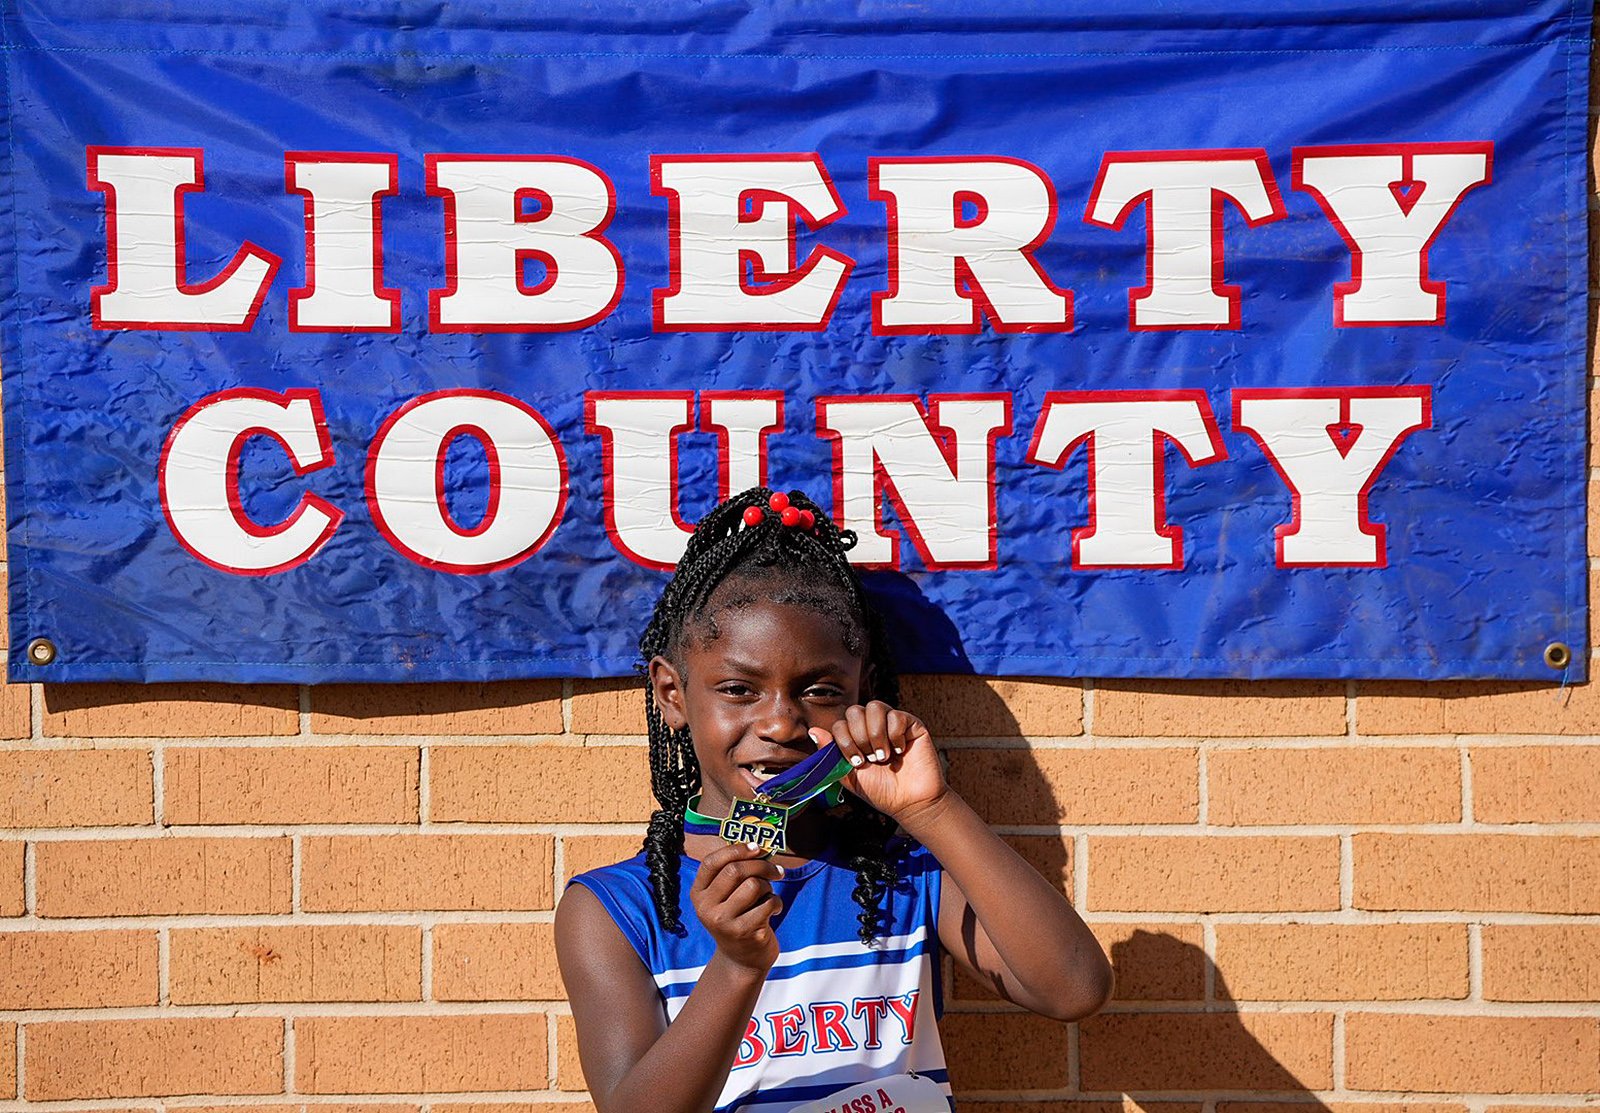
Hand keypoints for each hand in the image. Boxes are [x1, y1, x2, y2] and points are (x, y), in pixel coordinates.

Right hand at [690, 842, 783, 972]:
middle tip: (776, 870)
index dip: (736, 849)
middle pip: (736, 870)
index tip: (757, 848)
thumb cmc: (737, 918)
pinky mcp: (744, 932)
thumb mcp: (724, 898)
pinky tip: (773, 911)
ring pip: (754, 885)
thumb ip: (733, 873)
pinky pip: (768, 903)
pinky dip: (776, 902)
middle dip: (761, 865)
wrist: (741, 960)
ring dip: (768, 886)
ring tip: (768, 896)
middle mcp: (706, 908)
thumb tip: (758, 847)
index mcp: (698, 894)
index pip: (712, 862)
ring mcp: (724, 922)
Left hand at [815, 701, 948, 823]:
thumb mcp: (849, 775)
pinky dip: (896, 735)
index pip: (840, 723)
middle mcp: (872, 726)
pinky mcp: (912, 725)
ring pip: (875, 707)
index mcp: (856, 737)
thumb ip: (831, 754)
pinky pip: (897, 715)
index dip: (845, 741)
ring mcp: (892, 723)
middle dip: (859, 737)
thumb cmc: (880, 790)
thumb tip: (813, 731)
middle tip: (870, 758)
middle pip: (855, 711)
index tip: (856, 762)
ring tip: (883, 755)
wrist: (909, 802)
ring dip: (876, 734)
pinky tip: (900, 750)